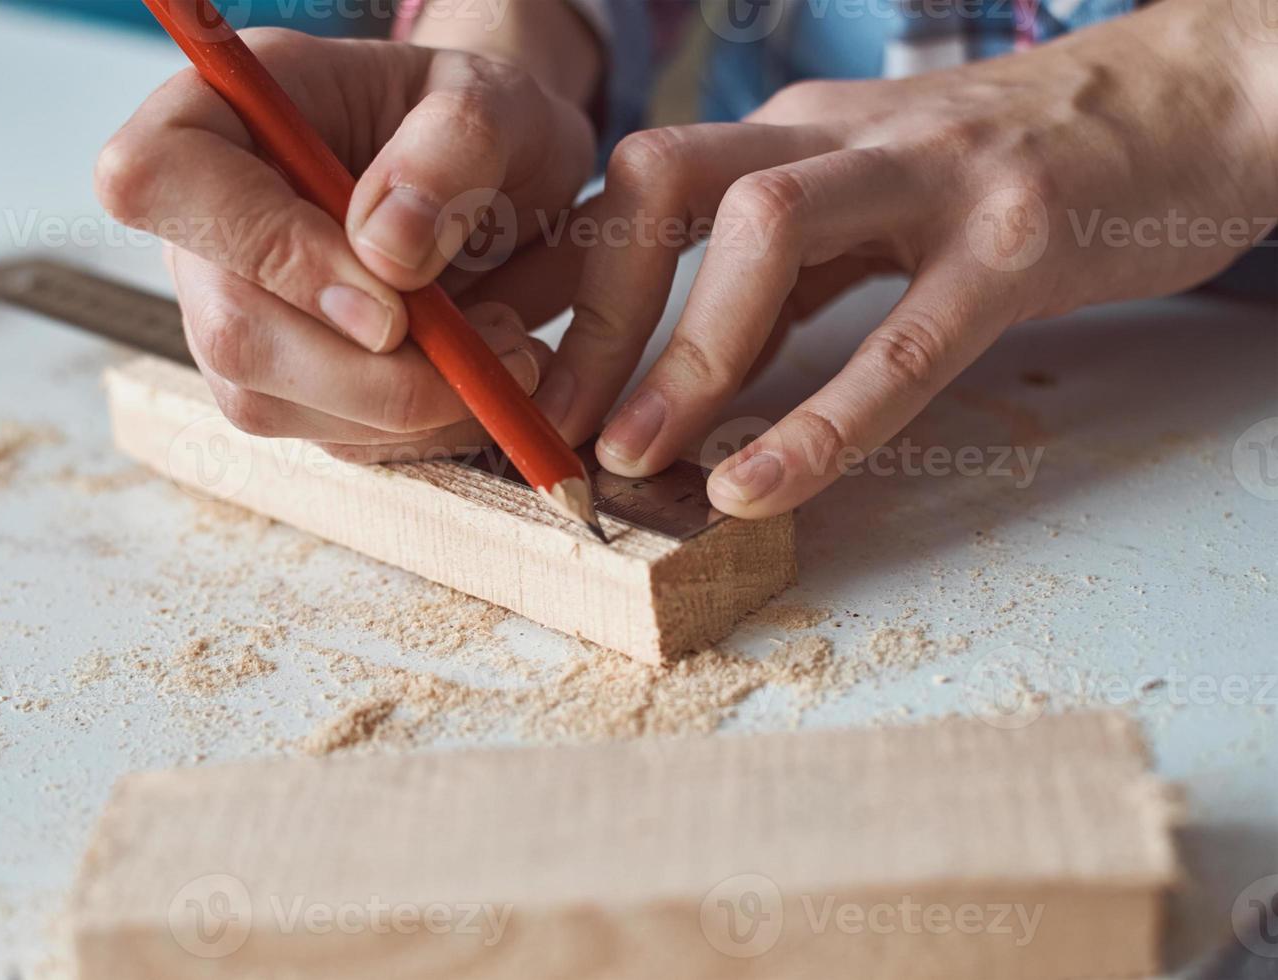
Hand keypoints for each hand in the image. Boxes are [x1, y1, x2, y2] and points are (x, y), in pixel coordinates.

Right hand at [96, 30, 594, 459]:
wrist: (501, 181)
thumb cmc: (478, 126)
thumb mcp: (494, 103)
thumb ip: (450, 152)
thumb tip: (386, 252)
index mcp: (219, 114)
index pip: (156, 180)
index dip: (266, 247)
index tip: (393, 295)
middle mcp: (202, 228)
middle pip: (228, 330)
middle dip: (373, 368)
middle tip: (496, 343)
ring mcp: (230, 317)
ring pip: (273, 405)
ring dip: (410, 403)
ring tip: (508, 344)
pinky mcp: (279, 389)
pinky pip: (332, 439)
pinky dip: (424, 427)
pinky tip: (478, 373)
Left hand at [540, 0, 1275, 517]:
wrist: (1186, 107)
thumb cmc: (1002, 179)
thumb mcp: (863, 213)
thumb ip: (774, 285)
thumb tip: (671, 376)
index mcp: (786, 133)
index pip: (636, 196)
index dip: (558, 293)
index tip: (510, 386)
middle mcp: (836, 134)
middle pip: (663, 185)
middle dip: (590, 314)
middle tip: (546, 431)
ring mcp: (930, 174)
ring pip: (767, 230)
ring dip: (683, 353)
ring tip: (631, 457)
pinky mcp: (1016, 236)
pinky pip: (902, 337)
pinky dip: (822, 421)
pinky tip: (759, 487)